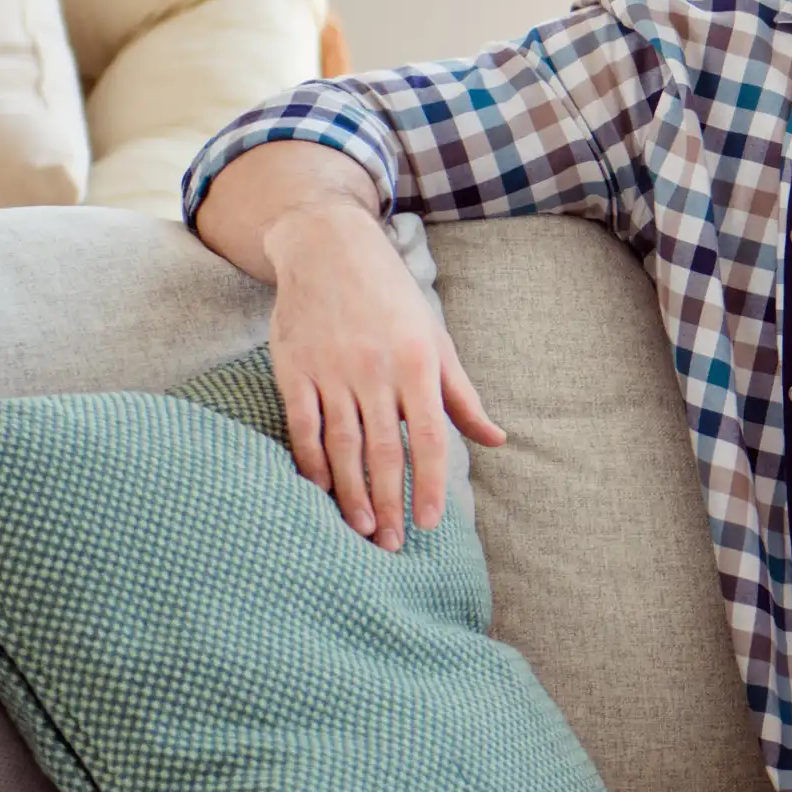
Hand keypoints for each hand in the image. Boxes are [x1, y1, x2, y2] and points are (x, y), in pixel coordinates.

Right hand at [260, 200, 503, 548]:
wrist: (328, 247)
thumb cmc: (392, 297)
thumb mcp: (435, 339)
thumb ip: (462, 395)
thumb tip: (497, 440)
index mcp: (417, 364)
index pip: (429, 437)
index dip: (430, 483)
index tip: (431, 522)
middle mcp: (375, 370)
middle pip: (384, 451)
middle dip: (389, 502)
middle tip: (393, 545)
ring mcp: (331, 370)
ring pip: (343, 445)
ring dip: (350, 493)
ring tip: (361, 530)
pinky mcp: (294, 368)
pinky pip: (302, 425)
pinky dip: (311, 461)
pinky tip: (320, 490)